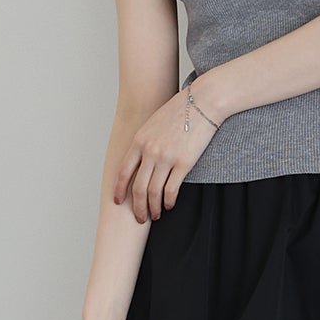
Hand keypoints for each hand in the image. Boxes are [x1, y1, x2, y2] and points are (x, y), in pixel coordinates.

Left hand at [112, 84, 216, 220]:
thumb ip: (144, 142)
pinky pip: (171, 189)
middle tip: (140, 217)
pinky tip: (169, 205)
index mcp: (139, 141)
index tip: (118, 201)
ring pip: (153, 192)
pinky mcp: (183, 163)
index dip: (119, 190)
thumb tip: (139, 161)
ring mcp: (165, 158)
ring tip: (155, 215)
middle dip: (137, 207)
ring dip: (153, 208)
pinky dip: (168, 201)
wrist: (202, 102)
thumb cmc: (180, 111)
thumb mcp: (153, 123)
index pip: (123, 172)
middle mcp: (149, 151)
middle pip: (138, 188)